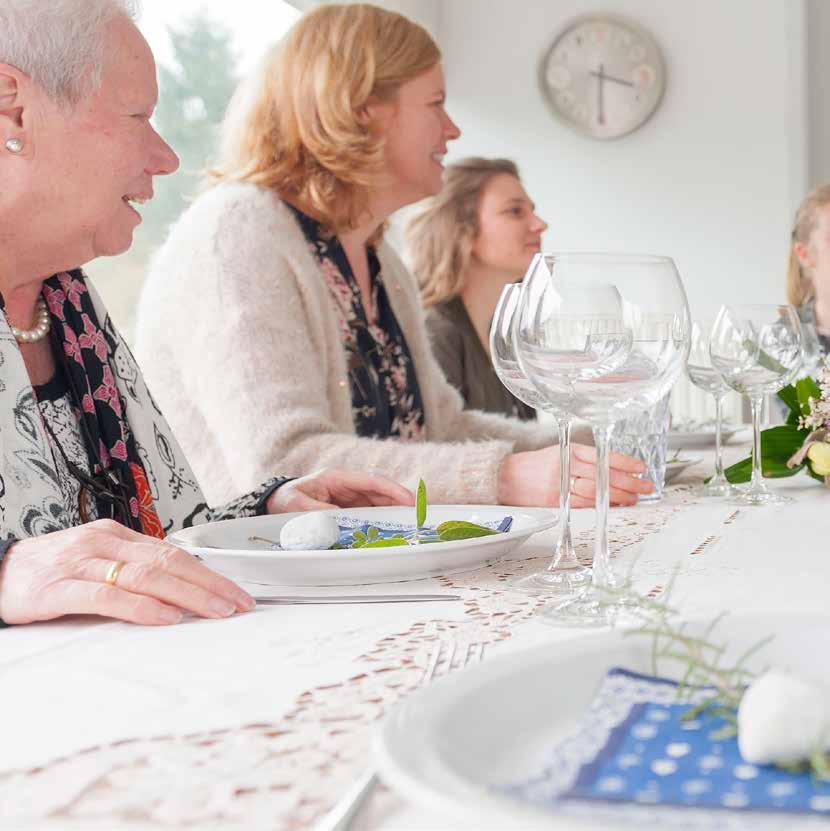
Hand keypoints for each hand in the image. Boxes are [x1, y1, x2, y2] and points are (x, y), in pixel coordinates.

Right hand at [0, 520, 254, 625]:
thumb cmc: (50, 571)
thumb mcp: (96, 562)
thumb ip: (132, 570)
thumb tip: (180, 590)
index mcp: (116, 536)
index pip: (173, 554)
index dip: (209, 574)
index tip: (235, 593)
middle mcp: (103, 543)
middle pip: (168, 562)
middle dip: (209, 585)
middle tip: (237, 604)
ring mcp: (80, 563)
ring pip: (145, 576)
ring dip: (188, 595)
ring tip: (215, 611)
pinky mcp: (57, 589)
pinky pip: (107, 597)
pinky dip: (141, 607)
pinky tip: (165, 617)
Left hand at [266, 468, 413, 512]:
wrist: (276, 504)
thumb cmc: (286, 499)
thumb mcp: (296, 504)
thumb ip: (315, 511)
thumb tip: (336, 518)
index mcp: (337, 478)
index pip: (371, 481)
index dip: (391, 489)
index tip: (408, 500)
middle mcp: (348, 487)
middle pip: (380, 493)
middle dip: (400, 503)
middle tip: (418, 517)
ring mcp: (350, 499)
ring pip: (378, 504)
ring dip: (394, 514)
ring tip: (411, 526)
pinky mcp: (349, 511)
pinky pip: (370, 515)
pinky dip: (382, 523)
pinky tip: (392, 533)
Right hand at [497, 443, 652, 507]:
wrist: (505, 477)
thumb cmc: (534, 465)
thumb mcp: (558, 453)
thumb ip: (582, 459)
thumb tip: (614, 469)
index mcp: (568, 451)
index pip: (602, 456)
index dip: (624, 462)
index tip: (641, 468)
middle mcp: (564, 466)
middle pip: (602, 475)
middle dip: (628, 482)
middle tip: (645, 486)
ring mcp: (559, 485)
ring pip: (595, 491)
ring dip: (618, 496)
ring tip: (634, 498)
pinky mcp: (554, 501)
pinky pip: (582, 504)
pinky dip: (600, 506)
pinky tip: (612, 506)